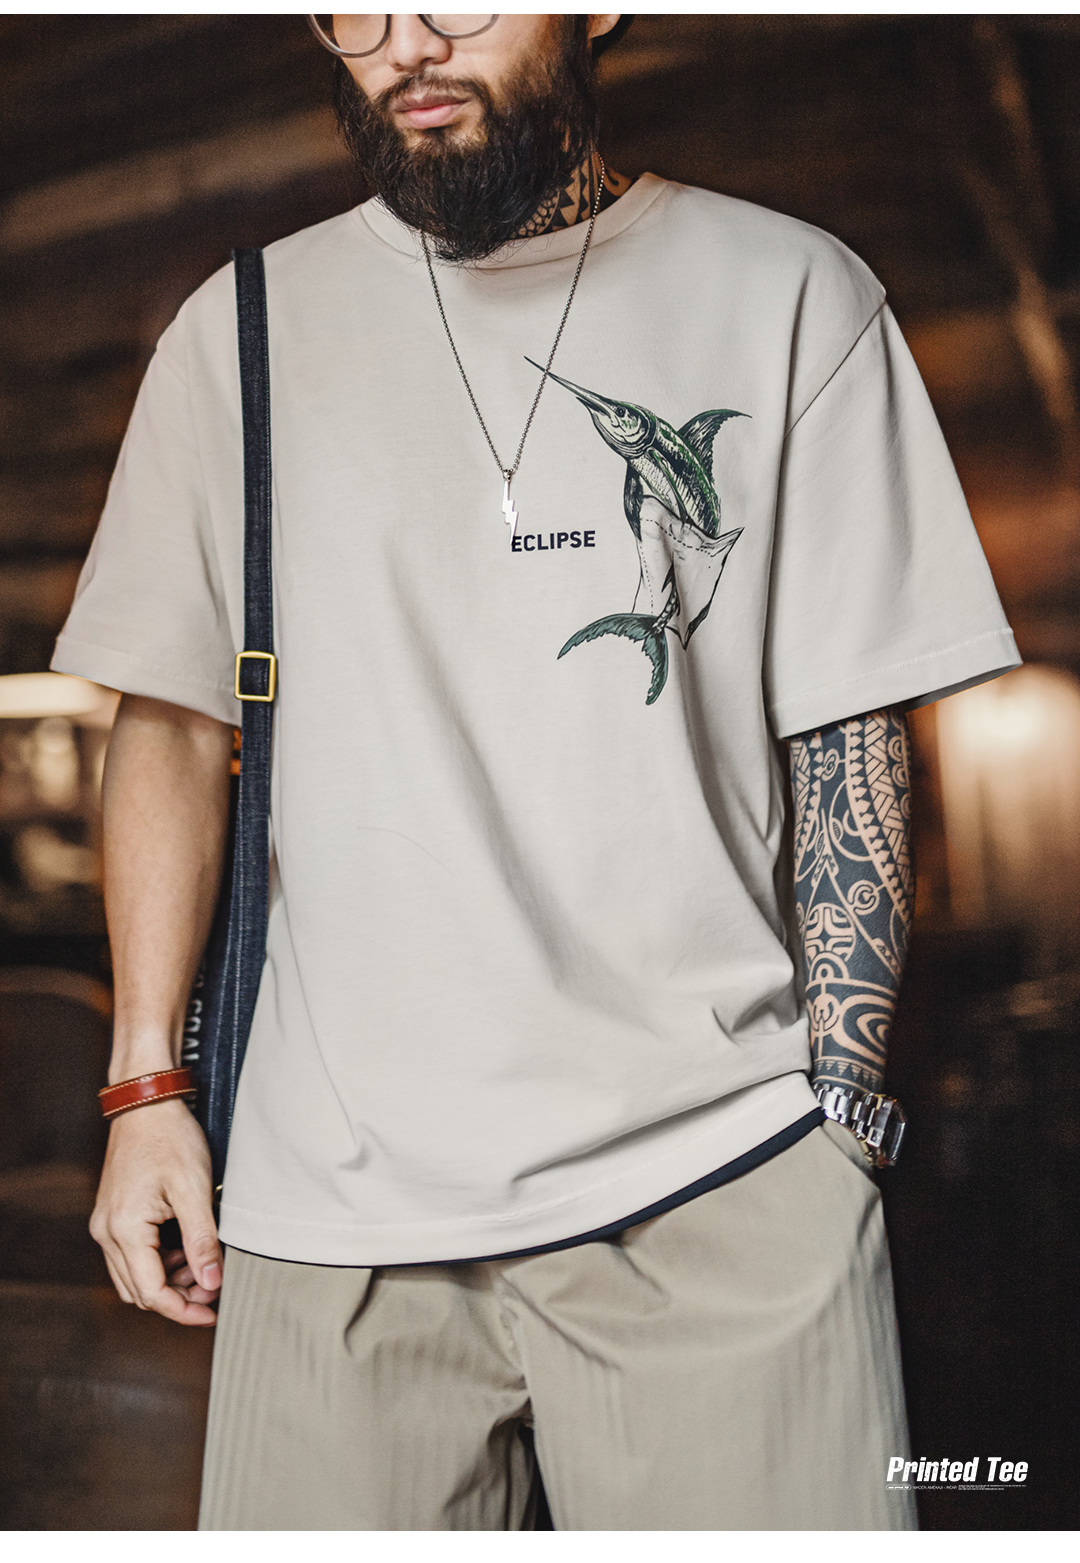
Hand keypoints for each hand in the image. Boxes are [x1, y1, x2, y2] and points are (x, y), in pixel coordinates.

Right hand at [90, 1097, 221, 1325]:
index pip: (151, 1293)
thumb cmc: (168, 1138)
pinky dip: (159, 1262)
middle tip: (213, 1289)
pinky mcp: (113, 1215)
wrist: (145, 1103)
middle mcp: (107, 1233)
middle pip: (139, 1291)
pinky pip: (132, 1255)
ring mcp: (106, 1224)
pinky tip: (186, 1249)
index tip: (212, 1312)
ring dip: (168, 1281)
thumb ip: (202, 1240)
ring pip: (134, 1276)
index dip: (184, 1310)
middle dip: (178, 1298)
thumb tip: (212, 1282)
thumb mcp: (193, 1189)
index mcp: (124, 1230)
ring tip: (204, 1267)